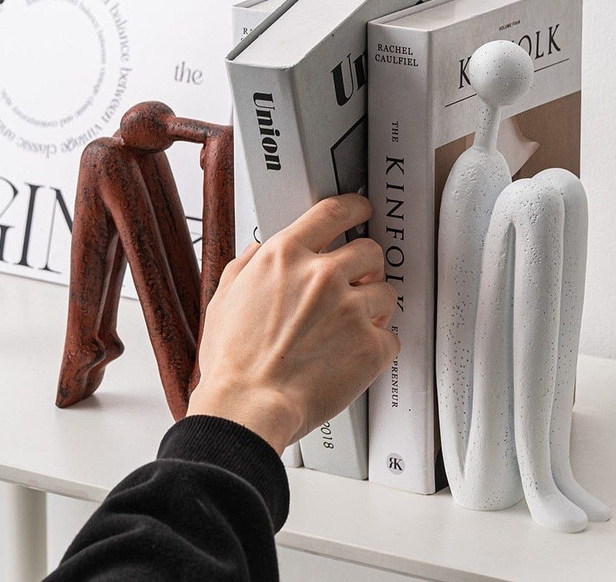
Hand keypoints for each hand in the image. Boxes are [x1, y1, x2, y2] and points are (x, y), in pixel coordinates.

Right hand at [186, 193, 398, 454]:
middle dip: (366, 266)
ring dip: (373, 307)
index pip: (335, 212)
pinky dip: (377, 346)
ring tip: (350, 328)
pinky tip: (354, 355)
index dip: (355, 207)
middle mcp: (323, 275)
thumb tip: (260, 251)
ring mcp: (350, 309)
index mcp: (286, 257)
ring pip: (386, 292)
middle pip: (370, 250)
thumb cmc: (234, 361)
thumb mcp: (225, 297)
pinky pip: (390, 336)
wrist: (248, 408)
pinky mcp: (370, 345)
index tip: (362, 210)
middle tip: (357, 282)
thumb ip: (248, 265)